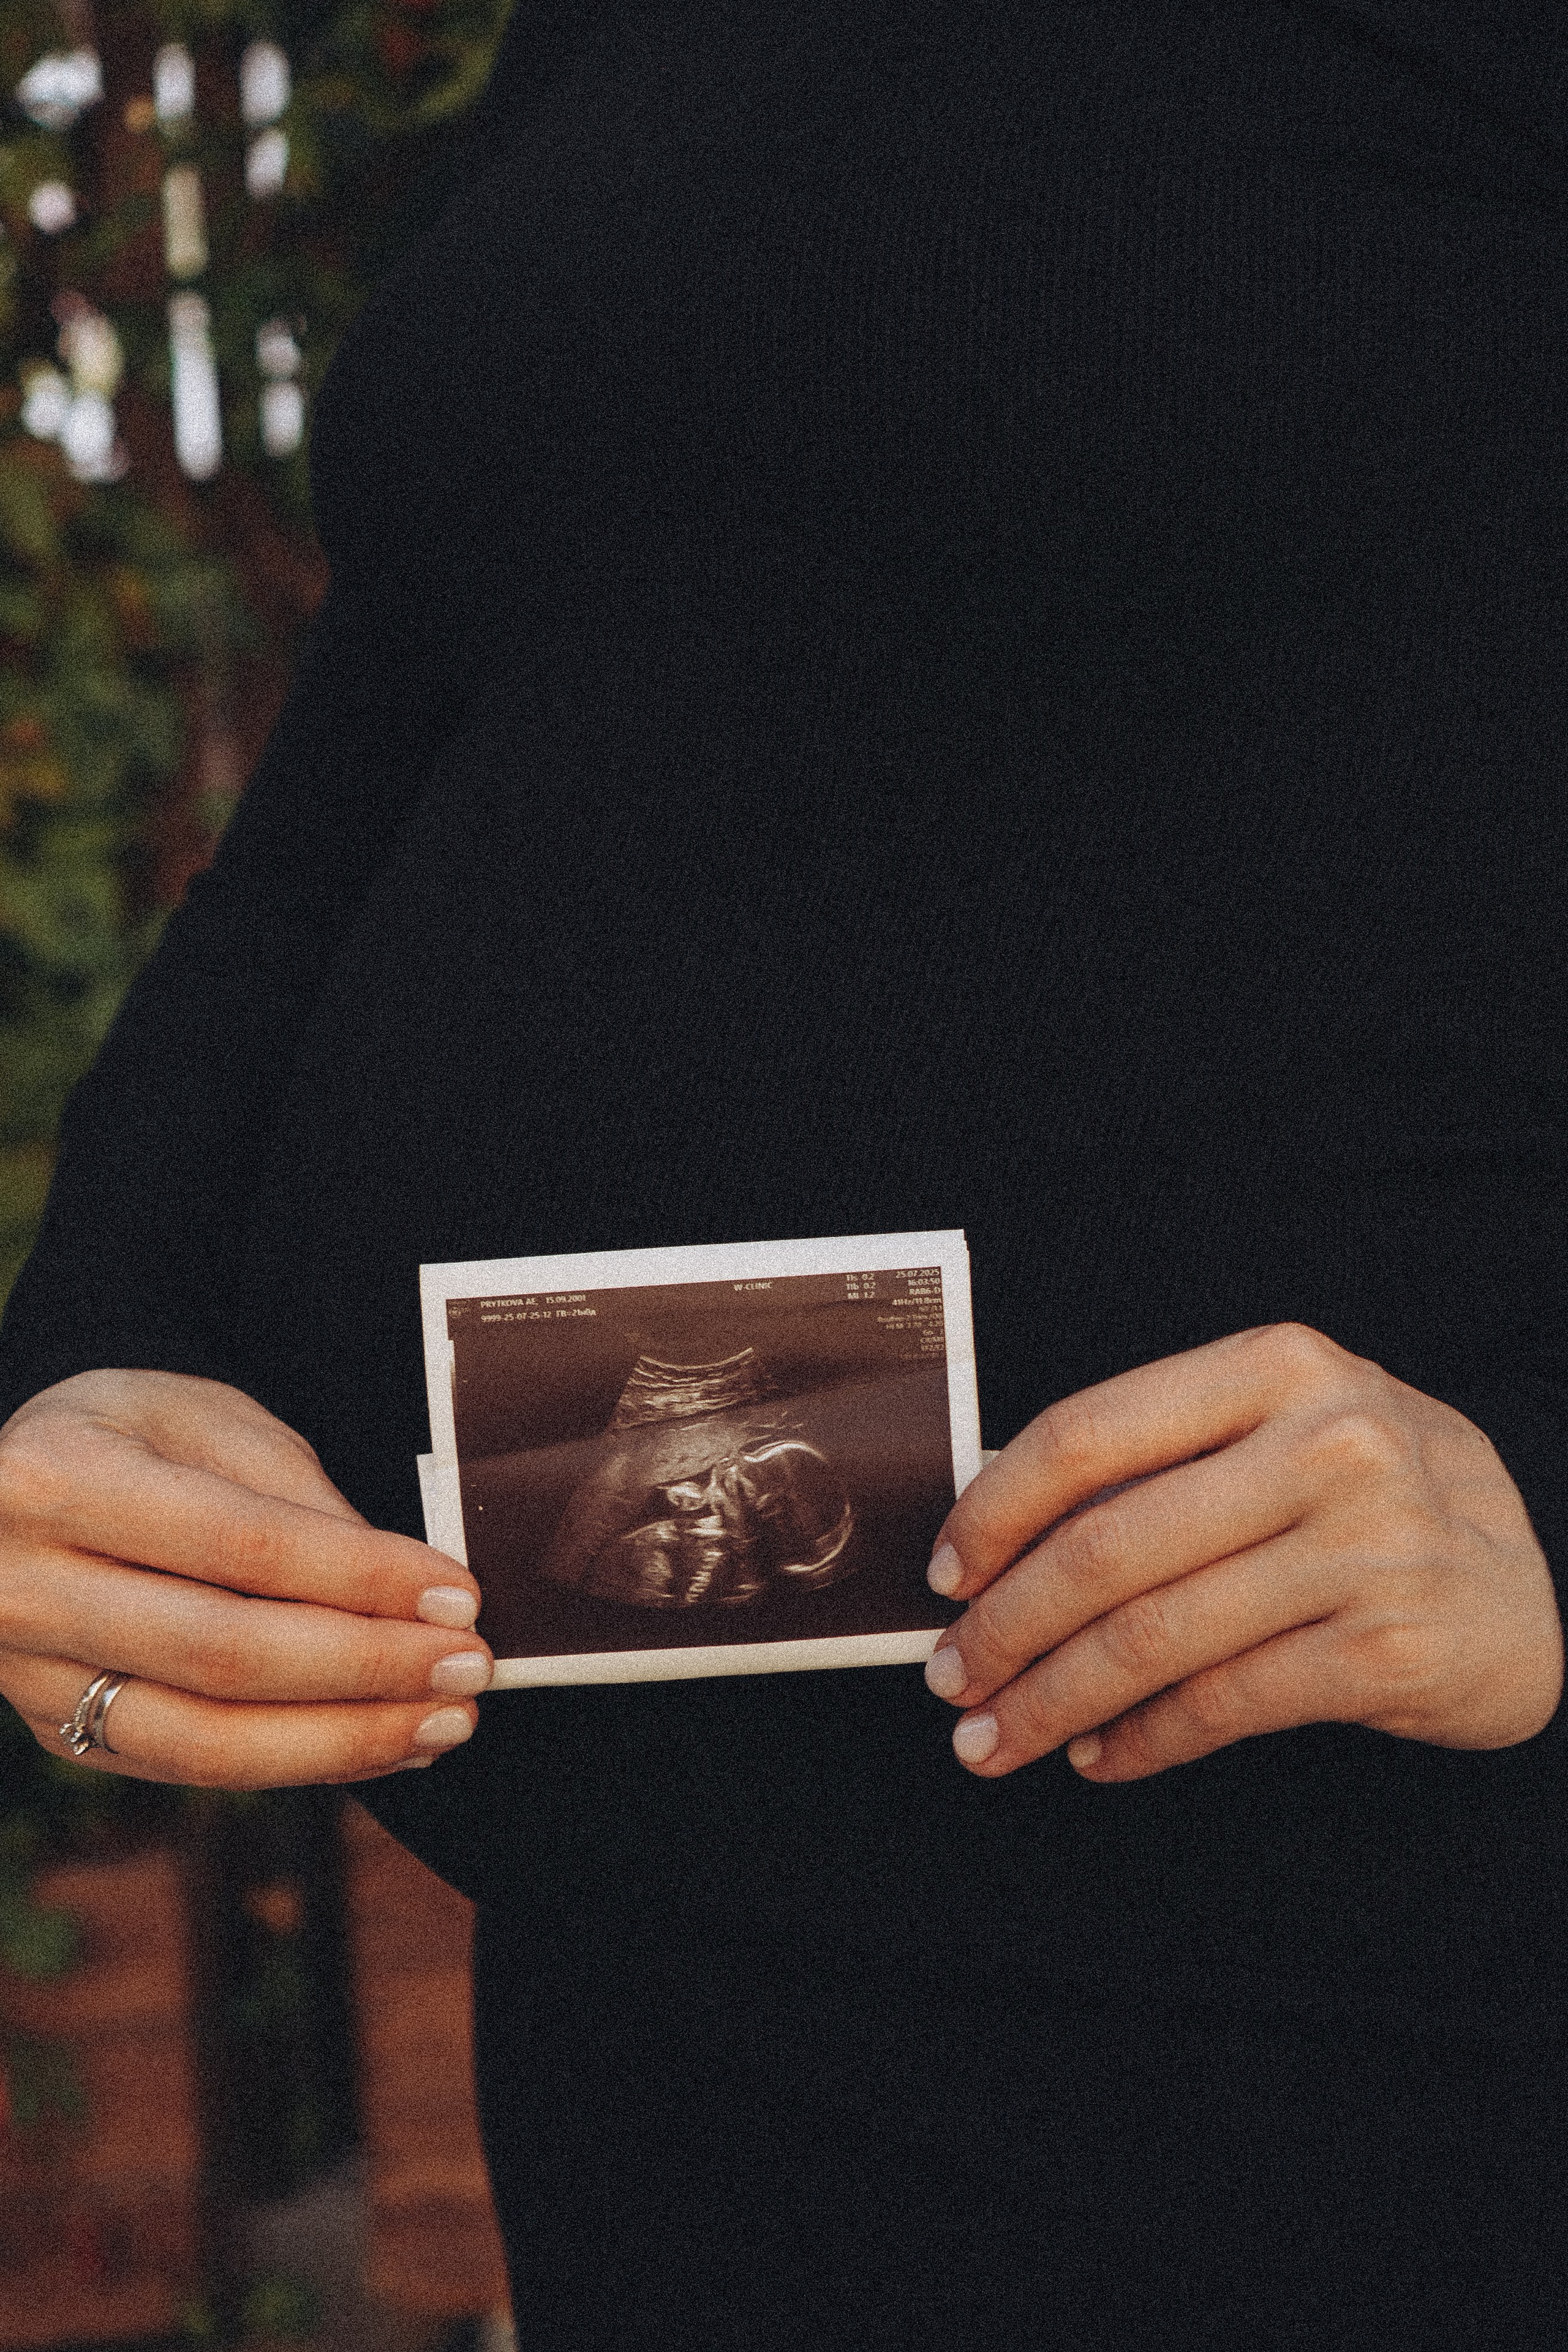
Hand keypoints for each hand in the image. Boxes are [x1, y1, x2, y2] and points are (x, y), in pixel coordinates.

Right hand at [0, 1370, 492, 1788]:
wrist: (10, 1487)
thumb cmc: (128, 1432)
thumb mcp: (204, 1418)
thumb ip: (296, 1497)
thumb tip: (406, 1590)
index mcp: (58, 1480)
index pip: (239, 1546)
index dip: (359, 1578)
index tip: (458, 1593)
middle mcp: (22, 1589)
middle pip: (222, 1652)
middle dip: (366, 1668)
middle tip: (470, 1668)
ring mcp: (30, 1676)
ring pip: (203, 1739)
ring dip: (342, 1740)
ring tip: (444, 1724)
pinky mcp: (60, 1733)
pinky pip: (191, 1767)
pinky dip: (299, 1762)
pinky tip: (381, 1744)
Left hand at [923, 1323, 1563, 1780]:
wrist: (1531, 1585)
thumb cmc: (1371, 1499)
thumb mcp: (1284, 1431)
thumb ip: (1162, 1462)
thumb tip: (994, 1540)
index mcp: (1278, 1366)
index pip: (1087, 1432)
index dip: (994, 1510)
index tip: (945, 1573)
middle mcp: (1327, 1443)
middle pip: (1108, 1546)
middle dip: (1005, 1626)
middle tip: (951, 1678)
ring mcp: (1365, 1546)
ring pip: (1153, 1638)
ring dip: (1051, 1700)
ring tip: (993, 1738)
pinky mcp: (1387, 1649)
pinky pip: (1220, 1705)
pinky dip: (1140, 1741)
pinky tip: (1097, 1756)